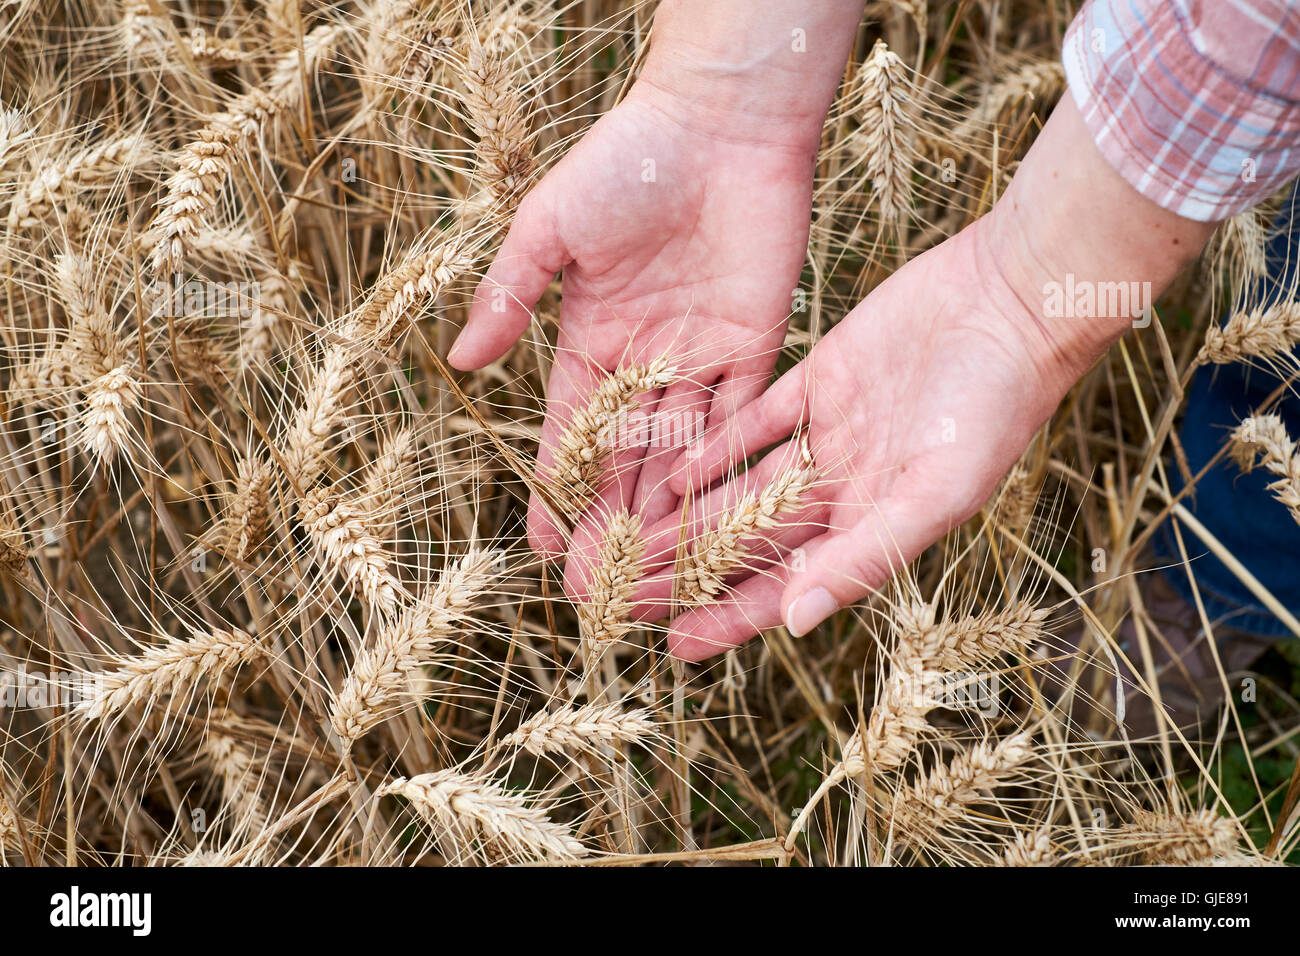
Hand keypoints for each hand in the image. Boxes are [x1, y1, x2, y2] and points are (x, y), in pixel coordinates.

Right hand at [448, 81, 817, 554]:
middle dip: (609, 525)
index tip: (541, 545)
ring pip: (680, 455)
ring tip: (650, 577)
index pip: (571, 430)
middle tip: (596, 592)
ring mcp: (702, 359)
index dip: (558, 488)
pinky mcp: (758, 349)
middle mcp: (646, 360)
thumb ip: (511, 296)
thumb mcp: (551, 228)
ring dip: (665, 516)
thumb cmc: (628, 162)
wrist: (721, 123)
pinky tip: (707, 522)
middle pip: (625, 460)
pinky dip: (720, 472)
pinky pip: (737, 423)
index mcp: (592, 336)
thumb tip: (458, 362)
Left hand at [579, 217, 1069, 660]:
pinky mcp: (819, 380)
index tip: (676, 645)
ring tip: (628, 540)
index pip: (789, 585)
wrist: (1013, 303)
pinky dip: (715, 445)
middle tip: (624, 597)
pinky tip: (668, 469)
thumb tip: (796, 622)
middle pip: (752, 541)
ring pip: (744, 486)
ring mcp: (830, 435)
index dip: (732, 617)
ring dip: (691, 513)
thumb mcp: (935, 492)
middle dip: (691, 570)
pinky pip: (755, 422)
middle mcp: (847, 489)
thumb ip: (864, 555)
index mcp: (876, 526)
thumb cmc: (995, 407)